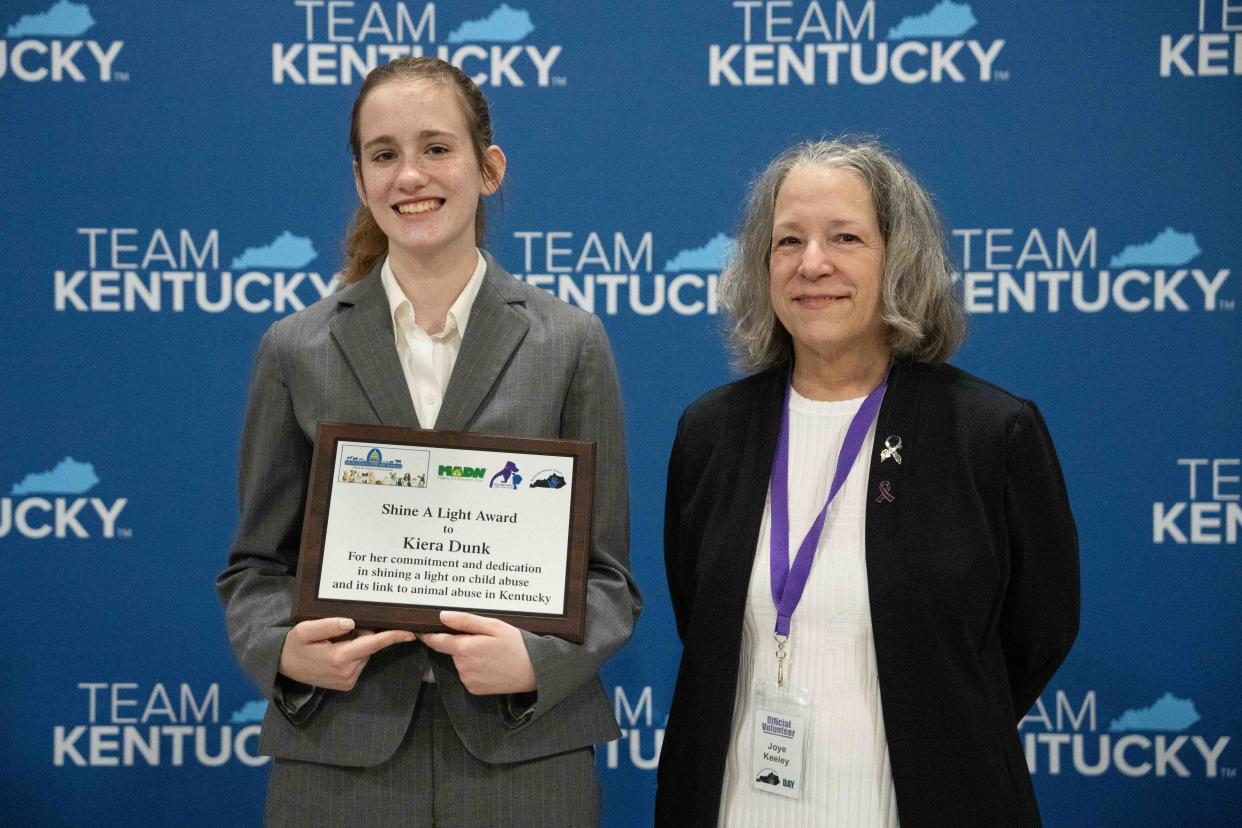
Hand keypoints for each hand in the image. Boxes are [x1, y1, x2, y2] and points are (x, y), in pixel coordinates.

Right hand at [278, 617, 414, 690]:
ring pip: (364, 654)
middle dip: (363, 634)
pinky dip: (353, 653)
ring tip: (334, 641)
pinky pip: (358, 662)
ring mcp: (348, 680)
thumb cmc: (294, 645)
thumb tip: (351, 622)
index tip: (410, 632)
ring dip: (356, 644)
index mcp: (339, 658)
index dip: (392, 637)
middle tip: (343, 628)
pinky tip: (335, 650)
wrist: (282, 666)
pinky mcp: (347, 684)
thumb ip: (328, 625)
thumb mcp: (305, 630)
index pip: (372, 644)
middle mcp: (347, 672)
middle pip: (369, 646)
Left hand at [418, 611, 536, 695]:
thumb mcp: (493, 626)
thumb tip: (443, 616)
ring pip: (460, 662)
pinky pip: (468, 674)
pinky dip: (475, 668)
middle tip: (483, 639)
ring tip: (491, 653)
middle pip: (452, 650)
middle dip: (462, 643)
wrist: (533, 671)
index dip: (428, 635)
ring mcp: (467, 679)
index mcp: (465, 648)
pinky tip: (491, 664)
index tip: (420, 630)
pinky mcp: (474, 689)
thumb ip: (465, 621)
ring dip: (469, 656)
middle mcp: (462, 666)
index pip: (437, 641)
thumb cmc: (516, 645)